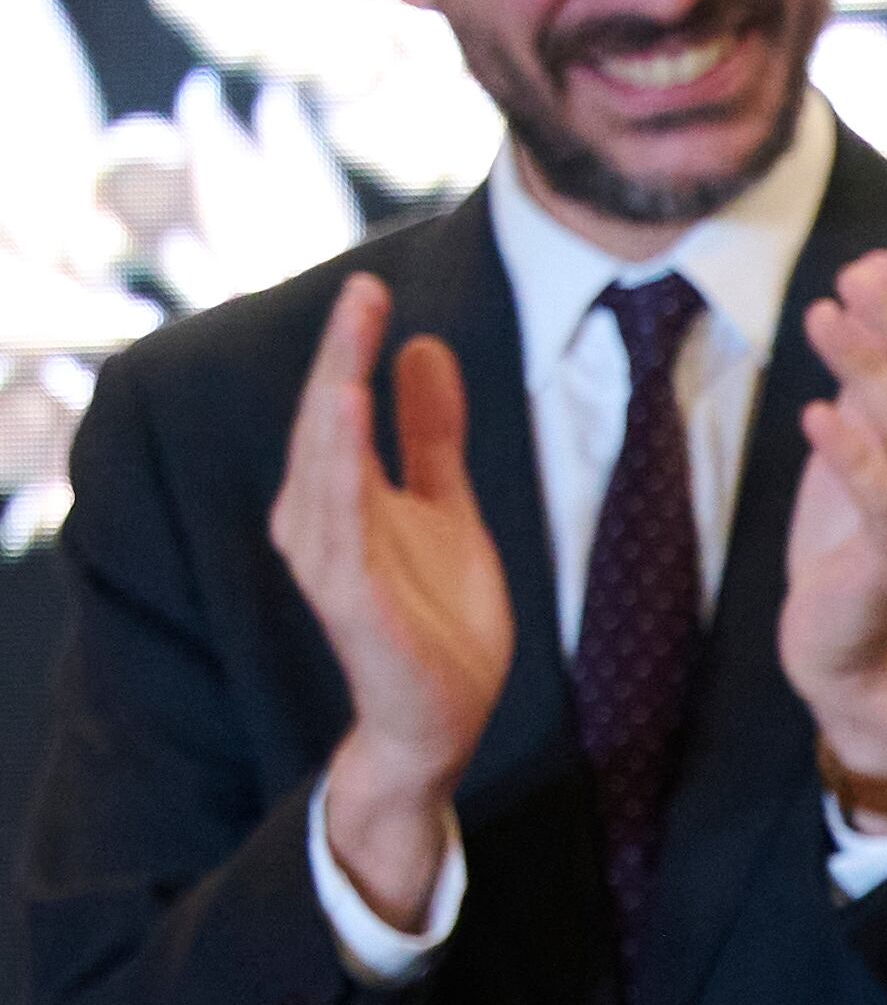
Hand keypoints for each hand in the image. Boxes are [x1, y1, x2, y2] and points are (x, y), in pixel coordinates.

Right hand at [268, 276, 508, 930]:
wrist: (442, 717)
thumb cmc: (435, 615)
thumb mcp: (446, 505)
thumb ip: (430, 432)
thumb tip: (423, 345)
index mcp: (340, 496)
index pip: (336, 405)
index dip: (348, 347)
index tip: (370, 287)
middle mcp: (321, 524)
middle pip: (322, 427)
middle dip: (337, 361)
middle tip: (362, 294)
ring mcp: (333, 568)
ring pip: (321, 477)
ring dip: (330, 418)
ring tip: (347, 360)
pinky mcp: (354, 610)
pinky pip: (340, 543)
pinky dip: (341, 495)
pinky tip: (351, 451)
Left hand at [779, 245, 886, 776]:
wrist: (851, 642)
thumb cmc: (853, 534)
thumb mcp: (870, 439)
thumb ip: (880, 377)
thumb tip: (872, 287)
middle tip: (854, 277)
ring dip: (871, 365)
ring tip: (821, 316)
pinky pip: (885, 499)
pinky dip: (852, 452)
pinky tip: (814, 412)